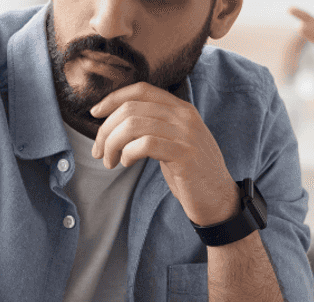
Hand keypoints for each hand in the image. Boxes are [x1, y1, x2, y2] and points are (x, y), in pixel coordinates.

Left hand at [90, 83, 238, 225]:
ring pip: (134, 125)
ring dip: (112, 144)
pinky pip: (145, 144)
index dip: (113, 99)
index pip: (141, 89)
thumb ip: (154, 125)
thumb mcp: (173, 142)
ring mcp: (186, 134)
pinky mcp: (184, 154)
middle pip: (131, 108)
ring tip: (109, 161)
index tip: (95, 114)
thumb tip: (116, 121)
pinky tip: (126, 163)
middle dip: (106, 130)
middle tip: (99, 151)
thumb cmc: (191, 173)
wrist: (218, 200)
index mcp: (181, 108)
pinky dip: (128, 153)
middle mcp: (184, 116)